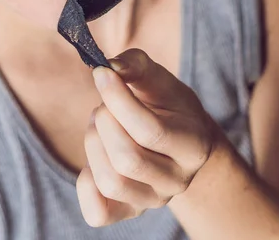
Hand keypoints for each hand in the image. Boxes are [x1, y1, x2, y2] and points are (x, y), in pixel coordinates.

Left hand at [77, 48, 218, 226]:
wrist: (177, 139)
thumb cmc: (166, 106)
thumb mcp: (159, 80)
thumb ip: (137, 66)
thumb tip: (110, 67)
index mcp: (193, 145)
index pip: (149, 131)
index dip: (117, 99)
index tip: (101, 74)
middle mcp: (178, 180)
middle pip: (127, 160)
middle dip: (104, 123)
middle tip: (104, 107)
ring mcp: (153, 200)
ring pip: (110, 183)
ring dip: (93, 145)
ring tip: (100, 127)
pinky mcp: (129, 213)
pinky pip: (97, 211)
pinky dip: (85, 182)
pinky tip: (96, 157)